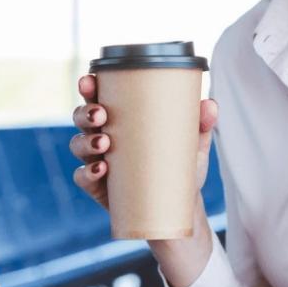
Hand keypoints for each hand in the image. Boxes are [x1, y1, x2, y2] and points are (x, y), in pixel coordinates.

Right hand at [69, 74, 218, 210]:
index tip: (90, 80)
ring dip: (86, 141)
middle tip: (101, 115)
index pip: (99, 95)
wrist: (177, 206)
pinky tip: (101, 170)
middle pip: (81, 117)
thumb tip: (209, 104)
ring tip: (104, 143)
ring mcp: (97, 161)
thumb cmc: (179, 166)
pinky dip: (87, 172)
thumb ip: (201, 123)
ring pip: (78, 145)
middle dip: (86, 112)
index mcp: (122, 117)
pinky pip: (82, 177)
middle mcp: (104, 135)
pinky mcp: (97, 186)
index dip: (89, 86)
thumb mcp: (193, 144)